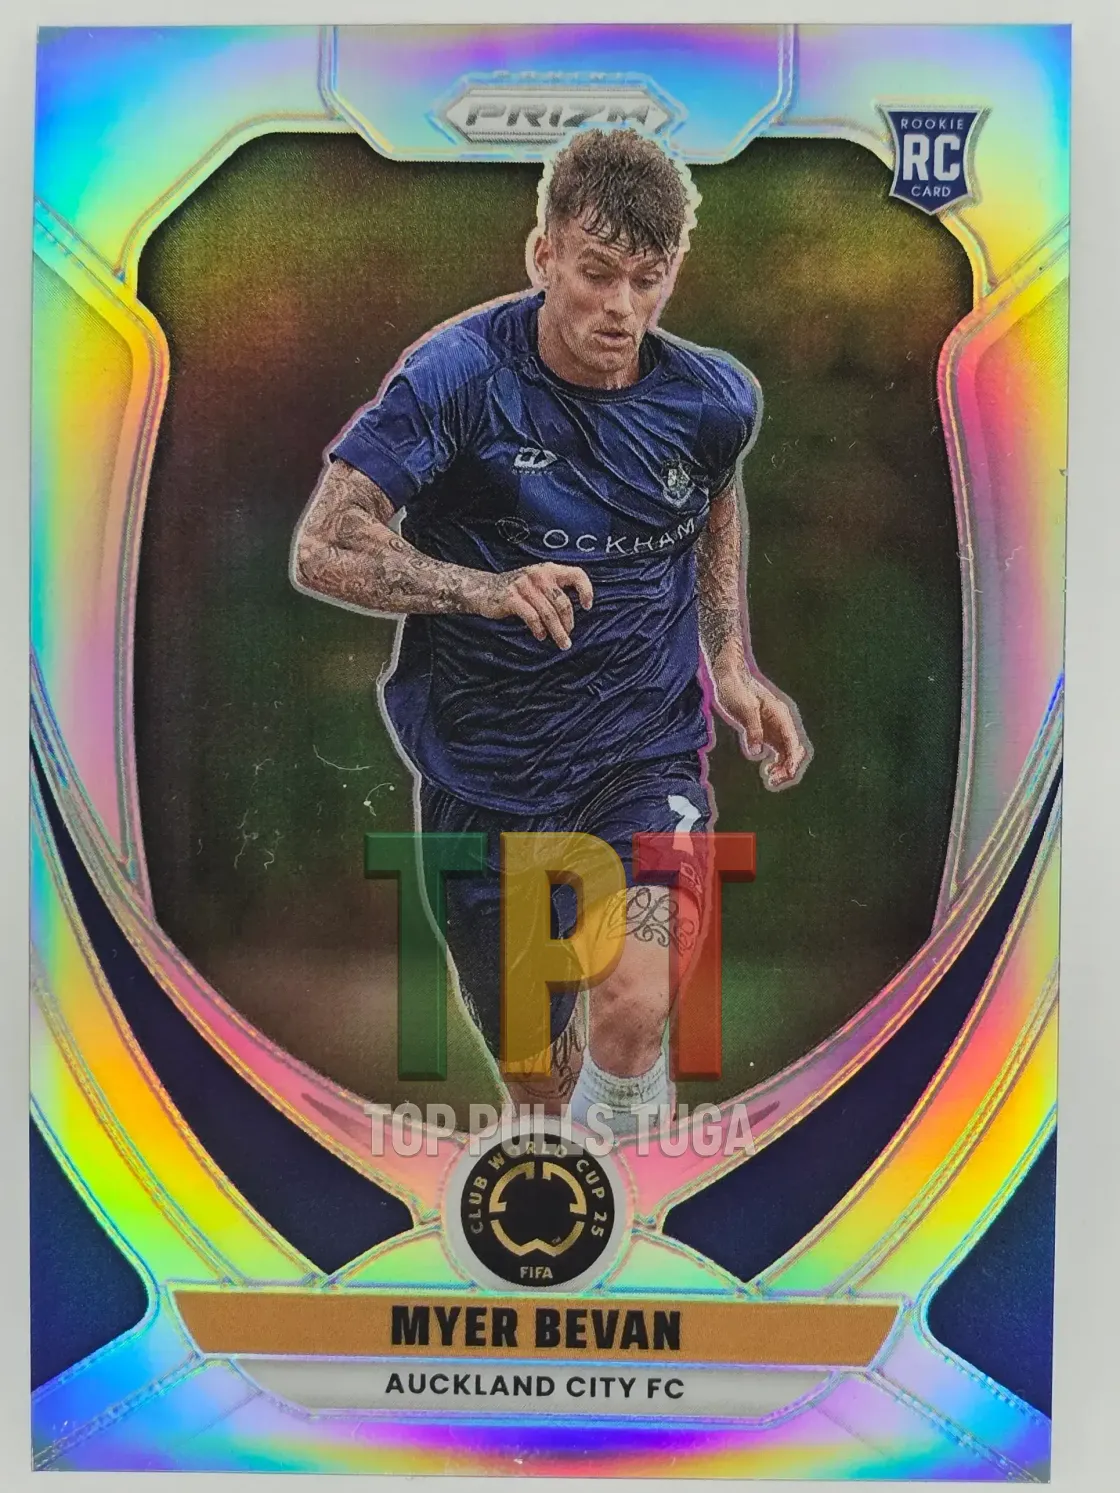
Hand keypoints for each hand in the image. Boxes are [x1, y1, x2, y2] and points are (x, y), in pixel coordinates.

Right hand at [474, 562, 593, 648]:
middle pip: (563, 603)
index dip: (586, 590)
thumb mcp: (538, 583)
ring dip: (557, 632)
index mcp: (549, 570)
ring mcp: (524, 585)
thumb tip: (574, 614)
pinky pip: (532, 617)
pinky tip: (541, 636)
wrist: (484, 590)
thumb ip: (555, 590)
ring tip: (561, 643)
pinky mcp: (511, 597)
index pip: (577, 574)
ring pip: (549, 613)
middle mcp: (539, 574)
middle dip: (568, 624)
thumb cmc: (517, 591)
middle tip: (568, 638)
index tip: (587, 607)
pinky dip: (539, 629)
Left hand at [713, 668, 810, 789]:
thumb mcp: (744, 708)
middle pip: (794, 750)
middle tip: (773, 780)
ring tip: (771, 780)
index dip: (792, 759)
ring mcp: (775, 728)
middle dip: (789, 767)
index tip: (785, 773)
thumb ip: (752, 730)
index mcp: (781, 716)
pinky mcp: (765, 732)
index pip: (793, 742)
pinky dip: (776, 763)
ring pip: (787, 753)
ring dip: (783, 768)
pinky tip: (768, 772)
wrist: (728, 677)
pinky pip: (777, 752)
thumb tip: (756, 751)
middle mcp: (782, 723)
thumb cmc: (736, 689)